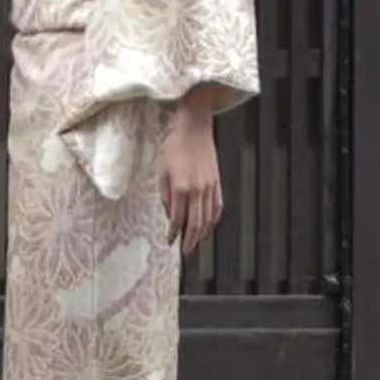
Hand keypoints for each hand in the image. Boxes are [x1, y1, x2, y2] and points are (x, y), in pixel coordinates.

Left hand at [160, 105, 223, 254]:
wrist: (194, 128)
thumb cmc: (174, 146)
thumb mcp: (162, 171)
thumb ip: (165, 195)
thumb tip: (169, 213)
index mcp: (180, 187)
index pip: (177, 218)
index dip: (173, 233)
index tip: (170, 241)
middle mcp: (197, 190)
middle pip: (195, 223)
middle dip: (190, 240)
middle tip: (186, 251)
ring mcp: (209, 186)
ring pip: (208, 218)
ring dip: (202, 233)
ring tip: (196, 242)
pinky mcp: (217, 182)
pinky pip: (217, 206)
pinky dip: (213, 220)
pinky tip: (209, 226)